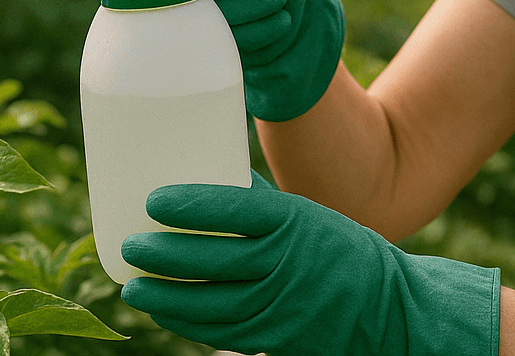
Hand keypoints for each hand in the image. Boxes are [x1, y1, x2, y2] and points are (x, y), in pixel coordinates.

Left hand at [121, 172, 500, 355]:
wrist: (383, 305)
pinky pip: (221, 331)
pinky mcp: (273, 337)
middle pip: (214, 260)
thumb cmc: (337, 248)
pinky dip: (187, 321)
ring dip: (166, 295)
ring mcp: (279, 305)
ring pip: (211, 303)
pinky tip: (163, 309)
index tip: (154, 200)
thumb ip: (260, 203)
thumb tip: (205, 178)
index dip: (191, 206)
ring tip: (133, 284)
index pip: (236, 210)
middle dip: (164, 254)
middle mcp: (286, 263)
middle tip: (131, 243)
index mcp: (295, 221)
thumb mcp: (306, 214)